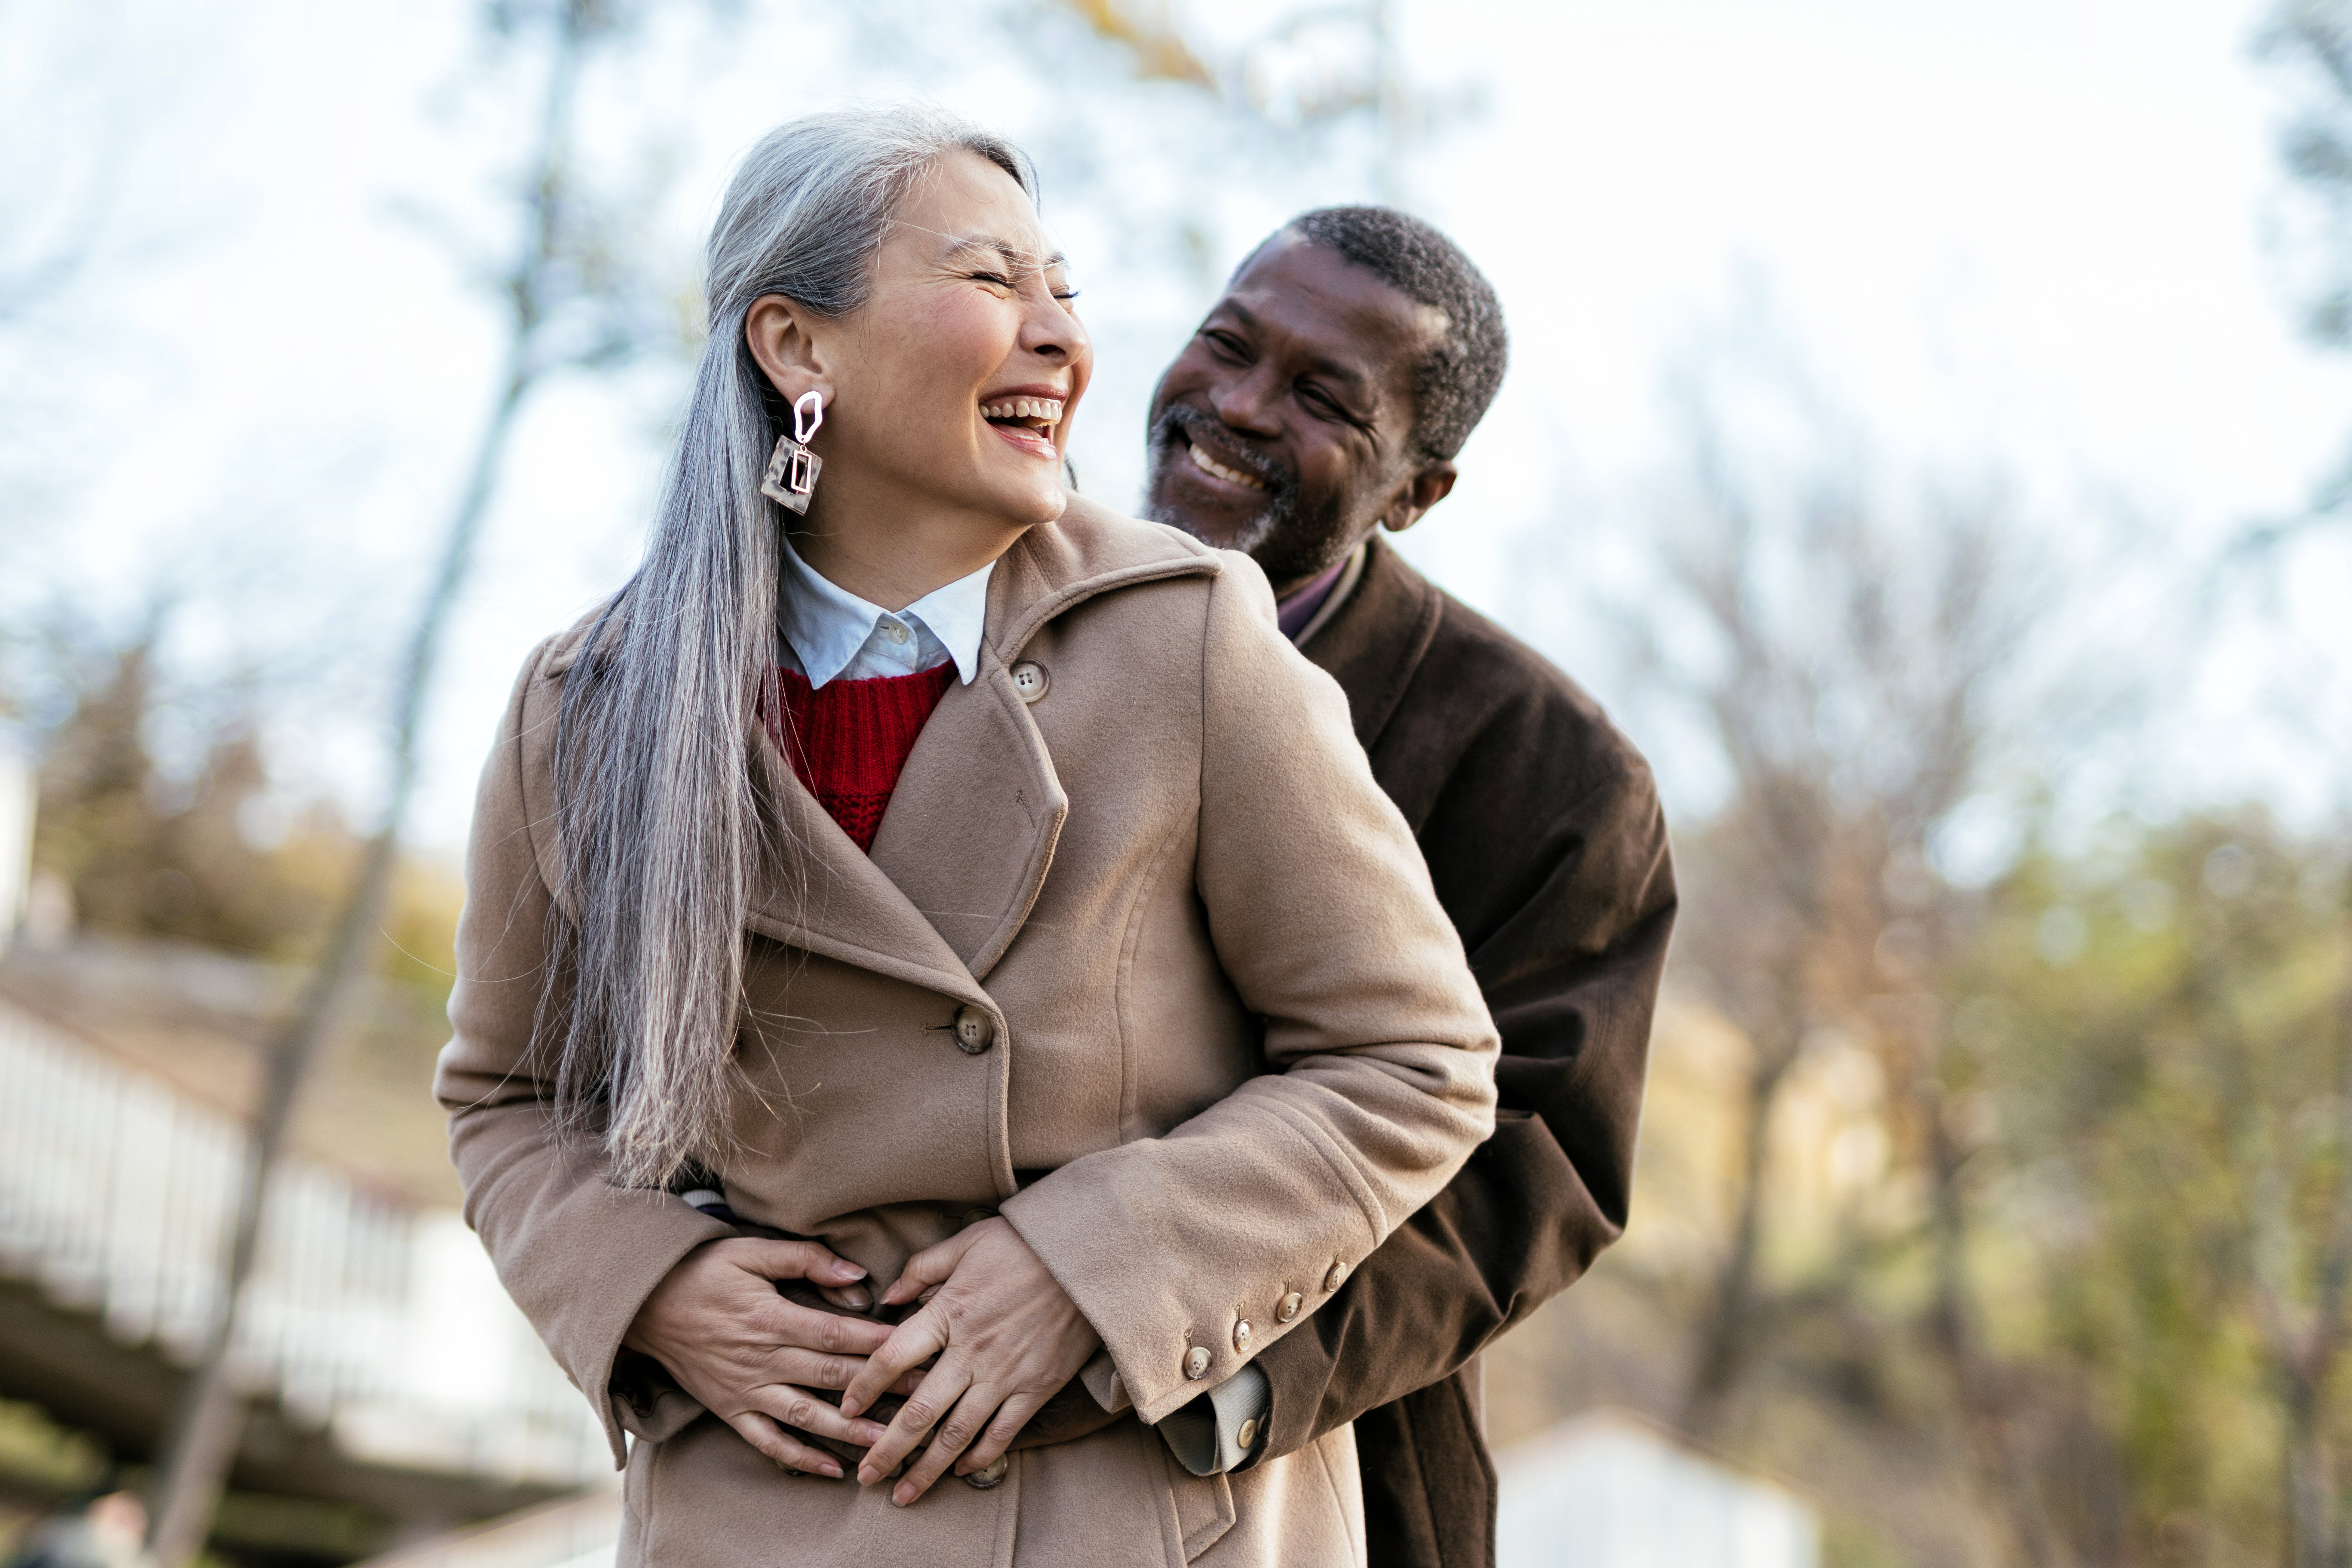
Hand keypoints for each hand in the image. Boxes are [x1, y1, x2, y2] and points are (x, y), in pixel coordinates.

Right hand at [624, 1238, 915, 1477]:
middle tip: (922, 1395)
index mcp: (770, 1318)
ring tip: (888, 1441)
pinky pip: (768, 1442)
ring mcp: (746, 1389)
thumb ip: (804, 1259)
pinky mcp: (731, 1410)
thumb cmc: (702, 1272)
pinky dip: (799, 1459)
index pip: (835, 1334)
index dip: (875, 1343)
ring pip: (806, 1416)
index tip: (915, 1348)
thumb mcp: (749, 1251)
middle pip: (830, 1376)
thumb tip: (855, 1274)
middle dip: (880, 1387)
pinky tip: (833, 1469)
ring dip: (848, 1431)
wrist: (645, 1305)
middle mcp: (761, 1359)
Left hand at [840, 1217, 1100, 1504]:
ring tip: (903, 1495)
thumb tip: (886, 1298)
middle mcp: (971, 1352)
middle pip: (919, 1412)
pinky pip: (1003, 1432)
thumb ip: (921, 1269)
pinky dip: (979, 1456)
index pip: (892, 1358)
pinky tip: (959, 1470)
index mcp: (948, 1313)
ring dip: (927, 1469)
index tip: (845, 1409)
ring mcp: (1005, 1375)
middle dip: (887, 1450)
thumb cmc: (1024, 1243)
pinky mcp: (1036, 1388)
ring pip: (957, 1434)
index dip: (864, 1386)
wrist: (1088, 1257)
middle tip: (864, 1476)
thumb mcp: (966, 1242)